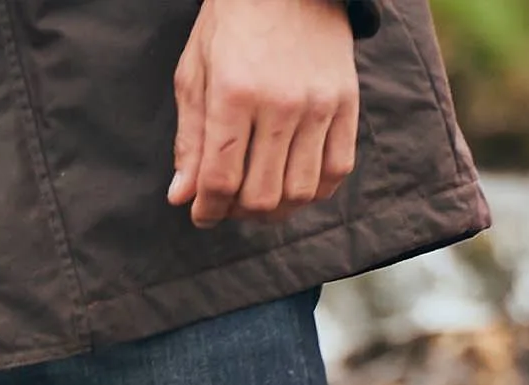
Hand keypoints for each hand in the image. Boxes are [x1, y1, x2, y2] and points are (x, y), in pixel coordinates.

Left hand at [167, 0, 360, 227]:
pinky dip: (316, 191)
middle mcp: (281, 103)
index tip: (201, 214)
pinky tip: (294, 185)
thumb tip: (182, 197)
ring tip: (259, 199)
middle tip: (228, 205)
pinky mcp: (347, 102)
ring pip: (300, 191)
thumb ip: (189, 139)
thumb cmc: (232, 26)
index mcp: (234, 94)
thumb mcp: (194, 74)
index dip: (208, 210)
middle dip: (238, 213)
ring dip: (276, 210)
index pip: (221, 180)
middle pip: (262, 195)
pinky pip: (338, 169)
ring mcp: (319, 104)